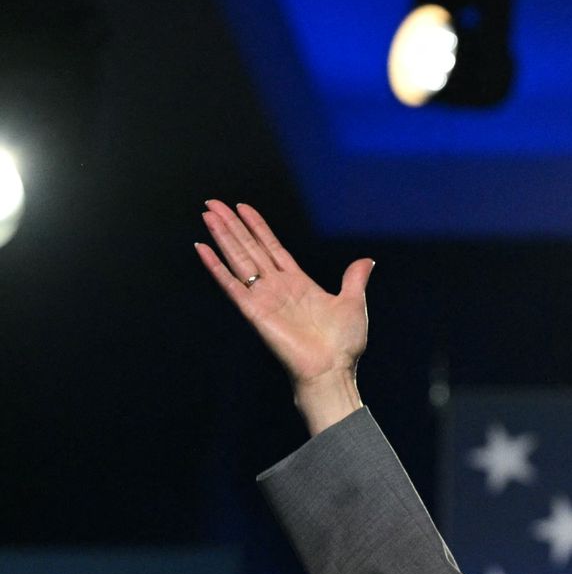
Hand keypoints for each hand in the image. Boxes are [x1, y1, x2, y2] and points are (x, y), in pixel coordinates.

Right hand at [195, 200, 373, 432]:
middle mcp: (277, 287)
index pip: (272, 247)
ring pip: (238, 259)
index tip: (242, 207)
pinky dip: (216, 266)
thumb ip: (354, 279)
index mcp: (297, 283)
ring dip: (222, 236)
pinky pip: (230, 284)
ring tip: (208, 214)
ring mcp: (263, 298)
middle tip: (213, 203)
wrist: (332, 370)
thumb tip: (366, 260)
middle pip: (249, 248)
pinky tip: (202, 248)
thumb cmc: (343, 344)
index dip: (257, 227)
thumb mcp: (352, 303)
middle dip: (232, 225)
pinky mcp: (253, 311)